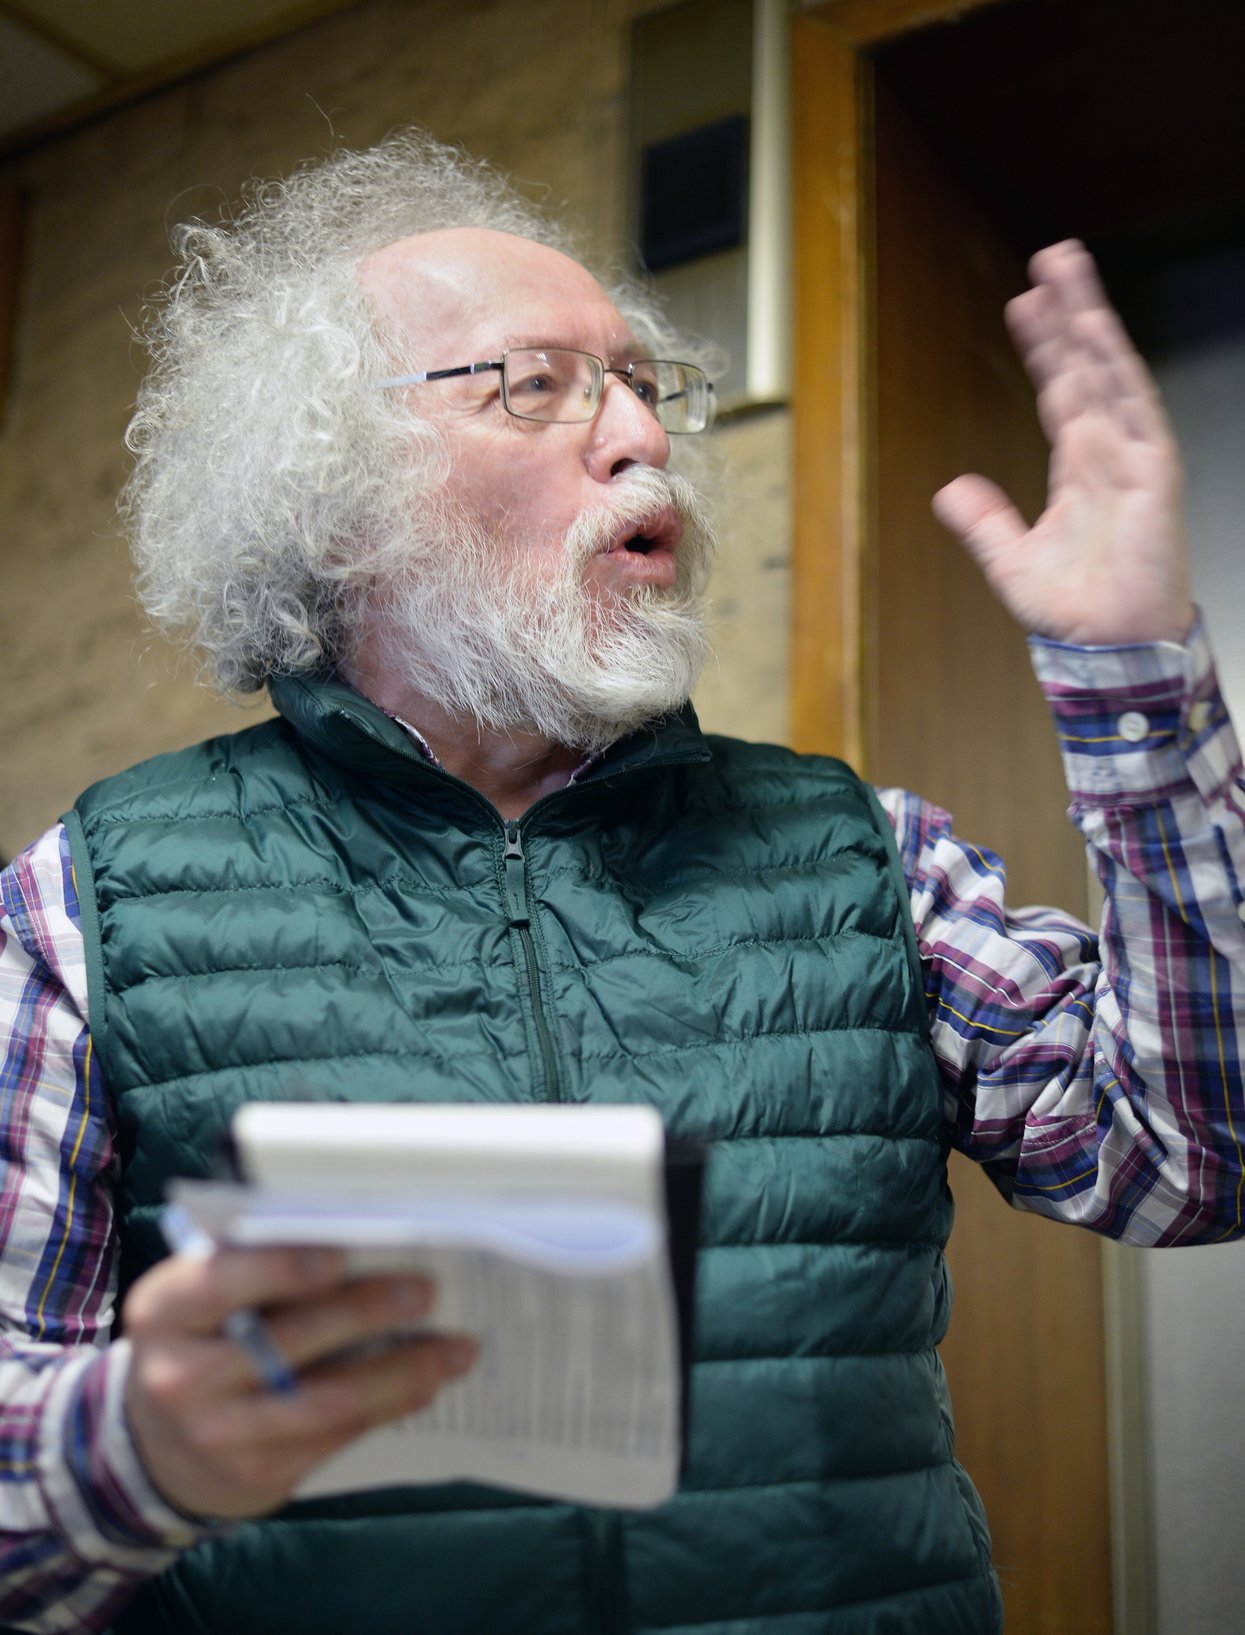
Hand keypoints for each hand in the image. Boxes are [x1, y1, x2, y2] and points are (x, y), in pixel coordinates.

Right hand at [123, 1244, 474, 1519]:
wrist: (159, 1446)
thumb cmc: (202, 1338)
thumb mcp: (201, 1296)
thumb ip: (254, 1264)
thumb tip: (357, 1236)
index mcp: (163, 1311)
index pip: (219, 1283)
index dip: (280, 1269)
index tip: (340, 1254)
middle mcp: (180, 1378)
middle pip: (288, 1341)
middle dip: (366, 1312)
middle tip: (427, 1291)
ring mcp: (219, 1435)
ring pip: (325, 1400)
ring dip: (401, 1370)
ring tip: (455, 1348)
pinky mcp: (256, 1476)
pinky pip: (336, 1437)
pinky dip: (388, 1406)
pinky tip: (426, 1384)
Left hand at [932, 240, 1193, 645]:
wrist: (1107, 650)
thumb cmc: (1074, 612)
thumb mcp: (1010, 560)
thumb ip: (983, 521)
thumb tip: (949, 490)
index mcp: (1080, 469)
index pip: (1059, 392)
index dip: (1042, 348)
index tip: (1023, 304)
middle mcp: (1109, 454)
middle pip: (1085, 367)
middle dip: (1067, 313)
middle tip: (1049, 259)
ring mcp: (1134, 458)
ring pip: (1110, 372)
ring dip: (1090, 319)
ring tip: (1068, 268)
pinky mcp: (1154, 474)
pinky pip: (1135, 408)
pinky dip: (1116, 366)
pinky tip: (1097, 329)